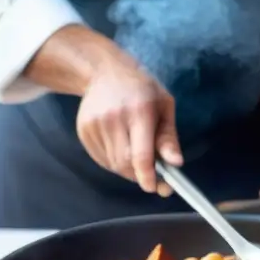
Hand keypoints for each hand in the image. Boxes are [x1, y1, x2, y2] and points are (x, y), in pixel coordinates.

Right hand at [66, 30, 182, 192]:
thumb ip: (169, 137)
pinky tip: (121, 146)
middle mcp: (114, 118)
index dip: (148, 177)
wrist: (105, 72)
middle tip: (153, 175)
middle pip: (125, 163)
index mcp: (139, 111)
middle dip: (140, 175)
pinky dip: (115, 162)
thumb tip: (176, 163)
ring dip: (128, 168)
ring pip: (113, 164)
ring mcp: (95, 125)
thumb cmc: (142, 89)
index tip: (155, 187)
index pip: (140, 155)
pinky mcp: (84, 131)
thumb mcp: (164, 106)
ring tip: (136, 152)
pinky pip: (101, 159)